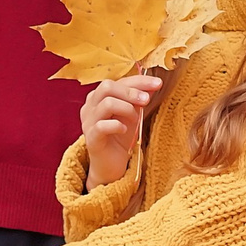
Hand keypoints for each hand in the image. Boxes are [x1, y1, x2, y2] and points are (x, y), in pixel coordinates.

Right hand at [81, 74, 161, 189]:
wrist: (111, 165)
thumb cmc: (121, 137)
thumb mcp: (133, 114)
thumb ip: (139, 99)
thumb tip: (153, 84)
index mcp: (98, 97)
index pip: (118, 81)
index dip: (139, 81)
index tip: (158, 83)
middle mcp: (89, 107)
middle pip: (107, 86)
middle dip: (131, 92)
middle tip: (146, 101)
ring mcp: (88, 122)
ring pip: (107, 103)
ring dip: (127, 109)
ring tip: (135, 119)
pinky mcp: (90, 138)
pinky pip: (102, 125)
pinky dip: (118, 125)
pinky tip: (125, 130)